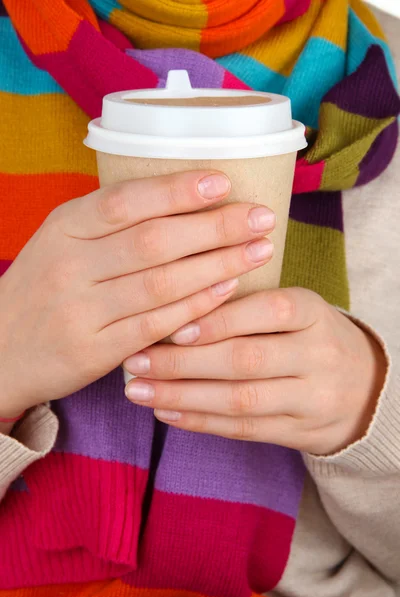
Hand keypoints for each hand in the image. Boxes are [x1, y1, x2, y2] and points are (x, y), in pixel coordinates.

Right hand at [0, 171, 275, 417]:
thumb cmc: (44, 287)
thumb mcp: (61, 241)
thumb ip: (110, 222)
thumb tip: (183, 199)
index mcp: (64, 227)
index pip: (126, 200)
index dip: (178, 191)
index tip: (223, 182)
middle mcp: (70, 265)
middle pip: (154, 240)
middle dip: (215, 227)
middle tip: (260, 217)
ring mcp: (81, 310)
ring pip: (161, 282)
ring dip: (217, 265)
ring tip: (258, 250)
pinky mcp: (93, 350)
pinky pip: (155, 324)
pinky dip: (195, 306)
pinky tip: (228, 290)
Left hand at [124, 288, 386, 454]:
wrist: (362, 387)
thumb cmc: (308, 336)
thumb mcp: (293, 309)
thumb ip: (245, 307)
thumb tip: (175, 309)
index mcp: (314, 313)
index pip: (269, 310)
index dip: (218, 320)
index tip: (171, 326)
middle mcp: (318, 356)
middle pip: (246, 360)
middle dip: (184, 362)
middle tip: (135, 361)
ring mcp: (312, 399)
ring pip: (240, 400)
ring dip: (182, 396)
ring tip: (138, 390)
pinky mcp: (299, 432)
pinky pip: (244, 429)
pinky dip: (200, 421)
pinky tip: (165, 412)